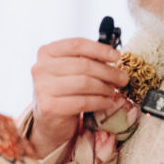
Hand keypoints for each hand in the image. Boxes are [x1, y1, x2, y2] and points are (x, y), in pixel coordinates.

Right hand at [30, 38, 124, 157]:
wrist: (49, 119)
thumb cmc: (63, 90)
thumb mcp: (70, 70)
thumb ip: (86, 60)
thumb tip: (113, 57)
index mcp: (46, 53)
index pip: (76, 45)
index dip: (100, 49)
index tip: (117, 56)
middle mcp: (40, 68)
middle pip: (83, 65)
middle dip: (108, 72)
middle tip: (123, 78)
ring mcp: (43, 88)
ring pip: (85, 83)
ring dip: (105, 87)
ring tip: (114, 91)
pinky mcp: (49, 106)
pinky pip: (83, 101)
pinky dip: (100, 101)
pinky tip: (107, 102)